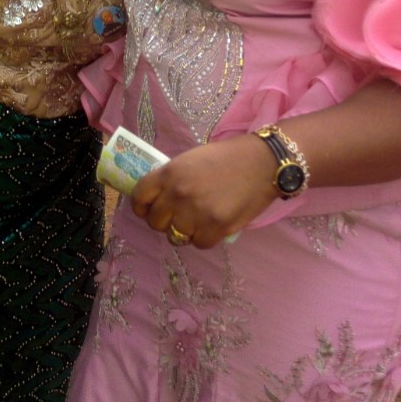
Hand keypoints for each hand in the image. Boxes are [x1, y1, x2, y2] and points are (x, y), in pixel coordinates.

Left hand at [130, 135, 277, 248]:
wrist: (261, 162)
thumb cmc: (226, 157)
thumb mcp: (191, 159)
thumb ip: (172, 178)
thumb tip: (157, 197)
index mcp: (170, 173)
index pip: (139, 197)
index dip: (141, 206)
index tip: (148, 209)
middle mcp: (179, 193)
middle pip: (155, 222)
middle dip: (164, 221)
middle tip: (177, 216)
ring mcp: (196, 212)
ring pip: (176, 237)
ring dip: (184, 231)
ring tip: (197, 220)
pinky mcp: (216, 227)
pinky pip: (199, 244)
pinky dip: (204, 238)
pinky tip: (212, 225)